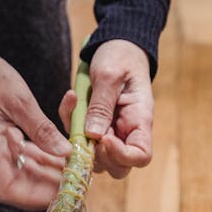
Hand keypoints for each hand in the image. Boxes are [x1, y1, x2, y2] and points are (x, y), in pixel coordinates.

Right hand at [0, 35, 70, 209]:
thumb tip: (65, 152)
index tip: (61, 192)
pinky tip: (60, 156)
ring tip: (73, 169)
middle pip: (19, 184)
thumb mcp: (20, 100)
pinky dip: (40, 159)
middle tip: (75, 180)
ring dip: (47, 173)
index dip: (36, 196)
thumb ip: (42, 129)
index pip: (9, 188)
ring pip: (22, 173)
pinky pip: (20, 159)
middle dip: (47, 186)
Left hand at [59, 39, 153, 178]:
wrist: (117, 45)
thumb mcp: (109, 76)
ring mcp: (110, 131)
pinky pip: (79, 138)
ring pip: (95, 157)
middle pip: (117, 166)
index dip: (122, 156)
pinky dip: (70, 123)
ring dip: (79, 140)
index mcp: (140, 120)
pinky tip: (70, 99)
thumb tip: (94, 136)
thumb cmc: (120, 56)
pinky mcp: (93, 126)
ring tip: (75, 107)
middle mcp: (126, 132)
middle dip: (97, 156)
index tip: (105, 139)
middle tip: (86, 133)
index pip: (141, 156)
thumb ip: (101, 106)